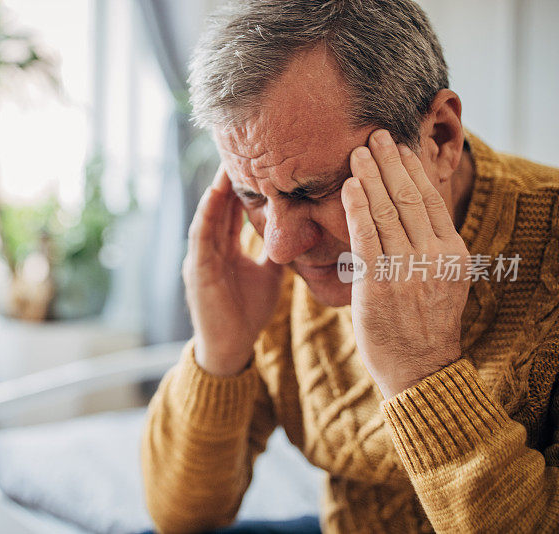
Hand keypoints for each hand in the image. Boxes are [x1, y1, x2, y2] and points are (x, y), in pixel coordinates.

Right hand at [183, 164, 283, 375]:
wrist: (232, 347)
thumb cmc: (247, 312)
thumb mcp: (268, 275)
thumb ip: (275, 252)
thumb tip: (298, 230)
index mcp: (225, 248)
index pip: (232, 210)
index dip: (241, 186)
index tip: (254, 160)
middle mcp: (210, 248)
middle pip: (218, 206)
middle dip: (226, 179)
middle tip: (238, 148)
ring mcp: (200, 258)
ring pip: (208, 215)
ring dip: (215, 190)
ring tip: (225, 164)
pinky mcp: (197, 271)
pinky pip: (200, 236)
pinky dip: (207, 215)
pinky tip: (215, 196)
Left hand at [340, 129, 470, 398]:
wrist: (419, 369)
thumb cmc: (424, 324)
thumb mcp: (443, 281)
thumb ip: (432, 248)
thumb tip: (412, 215)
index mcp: (454, 253)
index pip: (431, 199)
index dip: (412, 169)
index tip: (398, 147)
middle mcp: (435, 256)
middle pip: (410, 197)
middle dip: (390, 162)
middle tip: (374, 136)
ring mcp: (408, 269)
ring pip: (388, 211)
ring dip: (370, 176)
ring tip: (357, 153)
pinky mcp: (380, 284)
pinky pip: (366, 236)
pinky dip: (357, 207)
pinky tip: (348, 186)